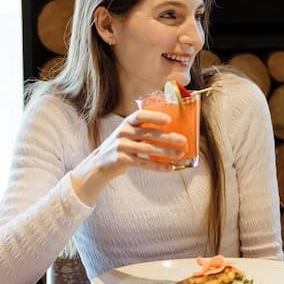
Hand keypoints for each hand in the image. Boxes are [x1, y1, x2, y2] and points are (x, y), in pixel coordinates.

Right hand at [70, 109, 186, 204]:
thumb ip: (145, 130)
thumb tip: (175, 131)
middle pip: (148, 133)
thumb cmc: (122, 146)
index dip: (154, 117)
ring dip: (166, 152)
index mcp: (127, 123)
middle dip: (167, 137)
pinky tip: (169, 167)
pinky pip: (142, 163)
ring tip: (180, 154)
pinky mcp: (121, 159)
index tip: (169, 120)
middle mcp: (123, 132)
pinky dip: (157, 166)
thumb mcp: (129, 134)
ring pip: (147, 148)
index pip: (140, 116)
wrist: (100, 163)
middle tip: (183, 140)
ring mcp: (121, 146)